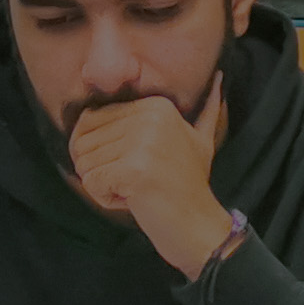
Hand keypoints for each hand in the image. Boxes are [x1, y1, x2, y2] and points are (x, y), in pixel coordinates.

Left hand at [69, 74, 231, 277]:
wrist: (199, 226)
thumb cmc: (189, 185)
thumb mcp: (198, 139)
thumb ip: (205, 110)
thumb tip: (220, 78)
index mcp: (156, 105)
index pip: (90, 120)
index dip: (101, 151)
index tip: (133, 166)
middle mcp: (150, 117)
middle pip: (83, 141)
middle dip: (100, 169)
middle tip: (133, 181)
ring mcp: (143, 143)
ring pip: (85, 163)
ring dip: (103, 185)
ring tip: (135, 189)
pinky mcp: (134, 170)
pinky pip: (91, 183)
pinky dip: (105, 198)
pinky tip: (133, 200)